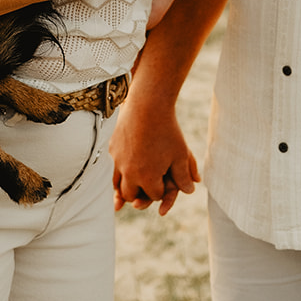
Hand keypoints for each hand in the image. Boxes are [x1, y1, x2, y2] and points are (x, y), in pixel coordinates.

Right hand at [110, 96, 198, 215]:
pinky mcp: (111, 149)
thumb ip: (184, 175)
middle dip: (139, 195)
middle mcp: (129, 173)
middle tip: (143, 193)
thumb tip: (190, 190)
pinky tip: (121, 172)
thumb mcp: (181, 154)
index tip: (164, 183)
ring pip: (116, 185)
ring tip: (129, 188)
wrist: (147, 104)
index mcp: (148, 178)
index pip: (154, 195)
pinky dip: (116, 174)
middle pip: (131, 195)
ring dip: (124, 188)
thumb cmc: (167, 130)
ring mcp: (118, 161)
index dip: (161, 191)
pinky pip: (111, 170)